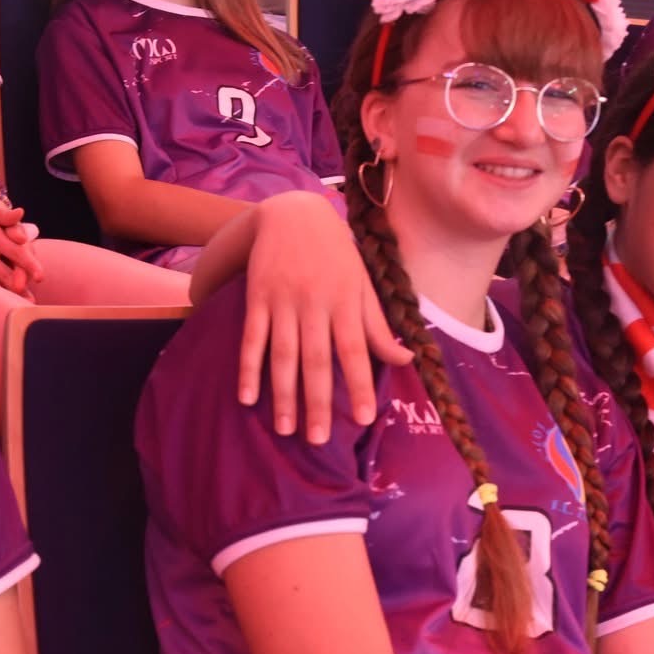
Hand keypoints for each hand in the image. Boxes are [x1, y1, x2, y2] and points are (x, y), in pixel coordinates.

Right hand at [0, 197, 42, 296]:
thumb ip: (3, 214)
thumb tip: (22, 214)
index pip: (14, 251)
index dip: (29, 264)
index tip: (41, 277)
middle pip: (5, 274)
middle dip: (20, 286)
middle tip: (32, 298)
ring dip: (7, 296)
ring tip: (22, 304)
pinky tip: (0, 303)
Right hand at [237, 192, 409, 442]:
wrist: (293, 213)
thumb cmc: (336, 255)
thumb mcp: (362, 285)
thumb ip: (379, 325)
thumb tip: (406, 359)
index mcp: (346, 302)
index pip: (355, 350)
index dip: (359, 384)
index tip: (362, 418)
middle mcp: (315, 304)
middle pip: (316, 360)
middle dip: (318, 401)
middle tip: (317, 440)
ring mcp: (283, 301)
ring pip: (283, 354)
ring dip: (283, 394)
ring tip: (285, 430)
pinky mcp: (257, 298)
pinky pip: (251, 339)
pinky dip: (248, 368)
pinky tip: (247, 398)